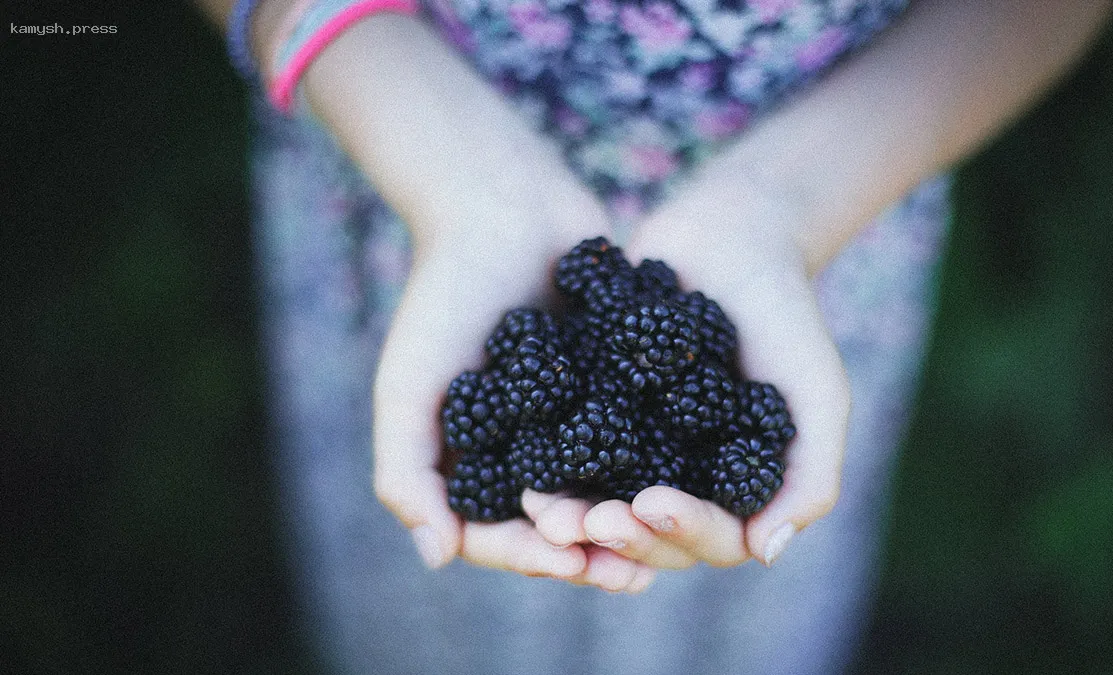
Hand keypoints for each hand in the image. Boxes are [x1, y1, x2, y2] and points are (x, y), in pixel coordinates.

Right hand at [319, 14, 657, 592]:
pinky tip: (694, 482)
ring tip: (665, 540)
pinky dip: (660, 465)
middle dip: (591, 552)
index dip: (529, 556)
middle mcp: (522, 448)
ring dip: (630, 522)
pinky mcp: (614, 387)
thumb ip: (406, 472)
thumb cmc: (444, 295)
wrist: (504, 207)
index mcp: (470, 459)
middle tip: (630, 573)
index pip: (495, 533)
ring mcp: (571, 419)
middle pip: (557, 524)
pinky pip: (639, 439)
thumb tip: (437, 560)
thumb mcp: (409, 386)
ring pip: (604, 491)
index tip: (567, 563)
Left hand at [522, 161, 850, 569]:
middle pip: (652, 537)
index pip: (715, 539)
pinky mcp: (595, 415)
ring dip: (575, 518)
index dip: (682, 533)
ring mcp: (638, 451)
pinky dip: (547, 470)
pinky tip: (521, 470)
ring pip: (604, 507)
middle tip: (588, 522)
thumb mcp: (818, 393)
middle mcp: (686, 481)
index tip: (651, 505)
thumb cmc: (786, 315)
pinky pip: (567, 454)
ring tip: (544, 511)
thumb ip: (810, 476)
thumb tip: (765, 552)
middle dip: (621, 535)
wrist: (732, 237)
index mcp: (739, 490)